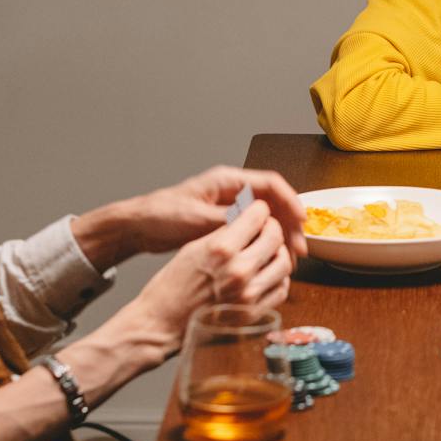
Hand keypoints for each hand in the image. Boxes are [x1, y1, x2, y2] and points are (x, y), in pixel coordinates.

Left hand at [76, 166, 307, 266]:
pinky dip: (266, 243)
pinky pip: (255, 230)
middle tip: (299, 249)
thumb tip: (256, 226)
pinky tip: (271, 260)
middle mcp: (233, 190)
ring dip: (280, 236)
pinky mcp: (225, 223)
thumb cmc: (162, 215)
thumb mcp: (196, 219)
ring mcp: (230, 206)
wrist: (138, 226)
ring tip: (290, 259)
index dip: (291, 202)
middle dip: (290, 224)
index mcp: (228, 180)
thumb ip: (227, 220)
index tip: (302, 221)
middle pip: (274, 202)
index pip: (271, 184)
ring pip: (267, 218)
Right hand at [121, 200, 295, 354]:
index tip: (258, 211)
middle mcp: (238, 271)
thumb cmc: (172, 285)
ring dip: (277, 253)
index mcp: (221, 249)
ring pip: (284, 262)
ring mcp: (248, 294)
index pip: (258, 216)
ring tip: (266, 252)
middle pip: (275, 236)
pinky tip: (265, 274)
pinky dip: (277, 278)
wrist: (162, 323)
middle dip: (271, 228)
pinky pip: (281, 288)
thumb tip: (249, 219)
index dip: (259, 210)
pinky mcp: (253, 313)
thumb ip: (225, 233)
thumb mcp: (194, 247)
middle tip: (265, 229)